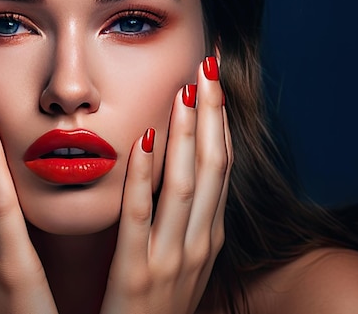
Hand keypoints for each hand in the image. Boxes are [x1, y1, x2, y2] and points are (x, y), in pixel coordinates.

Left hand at [100, 57, 231, 313]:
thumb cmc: (157, 302)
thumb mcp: (181, 259)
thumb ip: (181, 217)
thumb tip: (176, 168)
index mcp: (208, 237)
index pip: (222, 168)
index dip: (220, 122)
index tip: (213, 83)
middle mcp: (198, 243)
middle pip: (213, 167)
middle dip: (212, 115)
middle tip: (207, 66)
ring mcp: (171, 259)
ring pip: (185, 185)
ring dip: (187, 135)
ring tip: (185, 90)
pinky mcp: (136, 273)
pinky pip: (140, 217)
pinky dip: (143, 176)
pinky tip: (141, 140)